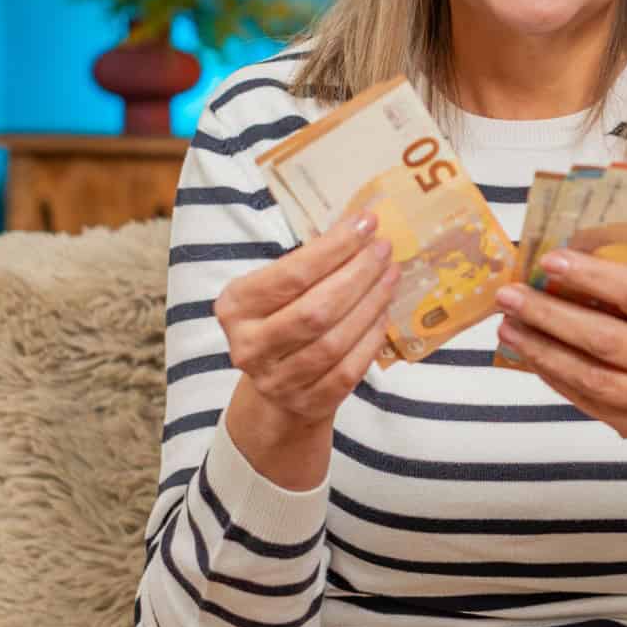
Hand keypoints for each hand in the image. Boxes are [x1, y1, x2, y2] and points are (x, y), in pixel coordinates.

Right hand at [214, 213, 397, 487]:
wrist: (276, 391)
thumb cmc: (281, 321)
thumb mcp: (278, 291)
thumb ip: (309, 264)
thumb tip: (361, 227)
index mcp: (236, 307)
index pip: (291, 275)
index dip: (334, 248)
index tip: (366, 223)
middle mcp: (249, 346)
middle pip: (315, 310)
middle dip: (358, 275)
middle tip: (384, 250)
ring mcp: (277, 381)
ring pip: (334, 341)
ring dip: (370, 304)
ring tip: (391, 276)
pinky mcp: (307, 404)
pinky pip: (348, 370)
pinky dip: (371, 338)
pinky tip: (385, 313)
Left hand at [495, 249, 626, 451]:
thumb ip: (624, 291)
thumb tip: (554, 268)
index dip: (592, 277)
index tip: (549, 261)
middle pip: (606, 339)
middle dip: (551, 315)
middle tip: (510, 296)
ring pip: (589, 375)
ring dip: (541, 349)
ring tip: (508, 326)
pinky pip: (583, 397)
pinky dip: (550, 373)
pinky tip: (528, 353)